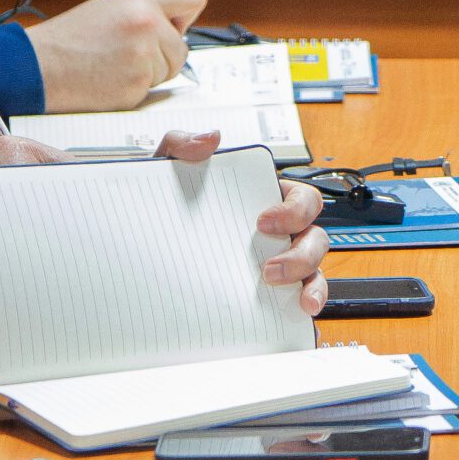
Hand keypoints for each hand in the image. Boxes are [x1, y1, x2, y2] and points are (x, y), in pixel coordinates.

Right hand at [23, 0, 204, 110]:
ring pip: (169, 70)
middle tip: (126, 51)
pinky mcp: (137, 85)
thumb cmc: (69, 39)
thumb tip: (177, 28)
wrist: (38, 66)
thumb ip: (146, 11)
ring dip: (147, 72)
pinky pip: (152, 89)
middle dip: (161, 53)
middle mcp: (146, 23)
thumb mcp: (110, 7)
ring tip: (112, 64)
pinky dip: (134, 88)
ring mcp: (143, 56)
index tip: (171, 25)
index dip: (183, 16)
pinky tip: (109, 79)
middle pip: (181, 46)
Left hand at [140, 130, 329, 309]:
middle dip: (301, 256)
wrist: (141, 247)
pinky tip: (297, 319)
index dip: (293, 209)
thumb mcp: (167, 170)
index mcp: (267, 199)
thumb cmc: (169, 204)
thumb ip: (180, 145)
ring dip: (311, 285)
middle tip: (268, 269)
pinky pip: (300, 302)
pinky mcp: (273, 295)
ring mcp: (280, 265)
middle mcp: (281, 234)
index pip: (302, 198)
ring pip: (315, 273)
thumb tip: (209, 139)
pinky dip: (306, 311)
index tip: (262, 221)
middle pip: (316, 239)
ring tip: (291, 299)